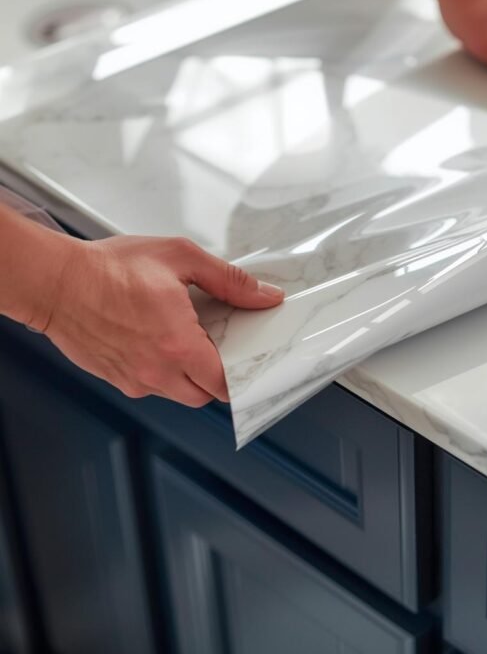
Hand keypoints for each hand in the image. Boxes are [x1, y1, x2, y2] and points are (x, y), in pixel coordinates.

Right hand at [37, 235, 283, 406]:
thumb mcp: (180, 258)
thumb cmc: (109, 268)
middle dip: (214, 375)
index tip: (243, 354)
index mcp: (179, 346)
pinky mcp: (115, 379)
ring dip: (186, 374)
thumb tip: (264, 296)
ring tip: (178, 336)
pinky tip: (152, 339)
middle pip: (203, 395)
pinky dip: (158, 371)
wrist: (55, 281)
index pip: (225, 383)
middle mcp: (158, 372)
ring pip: (176, 394)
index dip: (239, 371)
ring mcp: (134, 379)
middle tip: (211, 342)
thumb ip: (228, 281)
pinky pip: (149, 386)